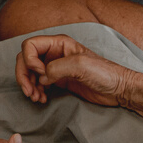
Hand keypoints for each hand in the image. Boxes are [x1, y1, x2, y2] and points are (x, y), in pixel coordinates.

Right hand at [16, 34, 137, 106]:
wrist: (118, 89)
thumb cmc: (105, 73)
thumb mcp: (80, 65)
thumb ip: (57, 67)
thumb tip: (41, 76)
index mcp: (59, 43)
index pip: (30, 45)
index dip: (29, 60)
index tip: (40, 73)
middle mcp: (54, 53)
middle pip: (26, 59)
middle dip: (23, 75)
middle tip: (29, 91)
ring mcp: (56, 67)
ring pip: (30, 72)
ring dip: (28, 85)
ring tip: (36, 98)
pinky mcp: (59, 80)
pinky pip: (38, 83)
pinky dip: (36, 90)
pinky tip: (42, 99)